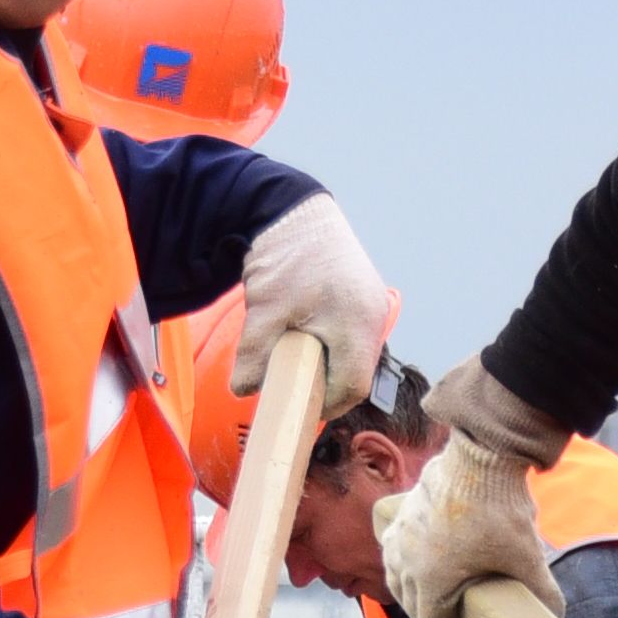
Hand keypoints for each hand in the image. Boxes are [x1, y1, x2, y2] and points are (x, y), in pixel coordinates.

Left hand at [230, 194, 393, 393]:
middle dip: (328, 385)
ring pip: (358, 354)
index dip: (326, 405)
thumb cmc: (286, 256)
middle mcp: (375, 317)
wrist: (296, 210)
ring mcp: (374, 304)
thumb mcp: (265, 309)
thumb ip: (255, 354)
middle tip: (297, 388)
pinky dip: (334, 344)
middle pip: (359, 372)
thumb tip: (243, 390)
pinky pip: (356, 334)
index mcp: (357, 324)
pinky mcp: (367, 295)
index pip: (352, 386)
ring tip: (299, 360)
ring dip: (331, 363)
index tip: (300, 407)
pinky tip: (309, 337)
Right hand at [377, 437, 555, 617]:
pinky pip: (395, 551)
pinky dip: (405, 565)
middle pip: (414, 607)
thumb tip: (557, 616)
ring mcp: (399, 537)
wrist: (482, 454)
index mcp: (430, 581)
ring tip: (436, 600)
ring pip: (398, 579)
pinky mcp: (401, 513)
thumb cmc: (501, 508)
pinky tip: (419, 563)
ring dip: (415, 595)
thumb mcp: (527, 556)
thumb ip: (542, 591)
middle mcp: (405, 563)